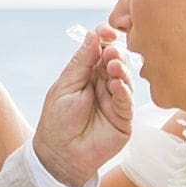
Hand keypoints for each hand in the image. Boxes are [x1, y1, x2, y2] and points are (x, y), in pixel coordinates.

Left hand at [32, 25, 134, 186]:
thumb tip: (93, 35)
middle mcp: (105, 85)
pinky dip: (124, 90)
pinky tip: (117, 85)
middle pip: (117, 61)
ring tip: (112, 67)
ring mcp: (116, 101)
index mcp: (88, 74)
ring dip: (121, 70)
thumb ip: (81, 62)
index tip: (107, 31)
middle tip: (110, 53)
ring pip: (126, 79)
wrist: (59, 155)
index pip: (101, 50)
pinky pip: (128, 101)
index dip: (106, 39)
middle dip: (115, 54)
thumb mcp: (65, 86)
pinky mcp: (124, 119)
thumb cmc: (57, 121)